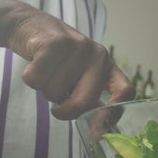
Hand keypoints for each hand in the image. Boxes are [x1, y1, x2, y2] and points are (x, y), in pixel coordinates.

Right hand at [7, 1, 134, 119]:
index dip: (114, 113)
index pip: (126, 91)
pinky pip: (37, 79)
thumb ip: (90, 97)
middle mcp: (98, 55)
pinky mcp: (55, 42)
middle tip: (58, 107)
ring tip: (48, 72)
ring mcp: (78, 47)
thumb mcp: (80, 76)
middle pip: (85, 102)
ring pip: (55, 92)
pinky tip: (36, 63)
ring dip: (45, 89)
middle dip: (66, 112)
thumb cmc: (59, 60)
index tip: (96, 130)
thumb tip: (98, 131)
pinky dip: (31, 78)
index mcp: (108, 66)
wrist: (33, 26)